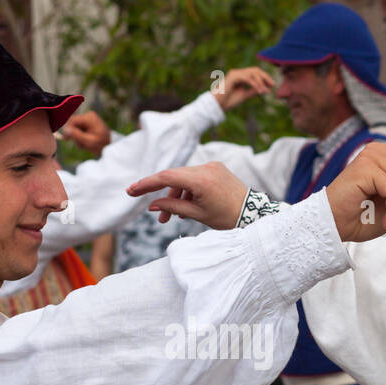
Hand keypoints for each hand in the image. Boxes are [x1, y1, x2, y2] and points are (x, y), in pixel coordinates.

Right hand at [62, 111, 111, 155]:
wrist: (110, 145)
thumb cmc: (102, 144)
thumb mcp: (89, 142)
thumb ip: (77, 135)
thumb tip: (65, 129)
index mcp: (90, 118)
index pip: (72, 121)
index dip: (67, 130)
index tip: (66, 140)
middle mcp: (89, 115)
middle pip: (73, 124)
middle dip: (74, 135)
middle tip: (80, 144)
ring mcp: (89, 118)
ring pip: (75, 127)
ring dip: (78, 136)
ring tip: (85, 144)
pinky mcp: (88, 122)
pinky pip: (79, 128)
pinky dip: (80, 135)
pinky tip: (86, 141)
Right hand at [126, 160, 248, 228]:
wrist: (254, 214)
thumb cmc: (228, 218)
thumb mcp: (197, 215)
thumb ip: (173, 207)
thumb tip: (152, 206)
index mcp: (201, 180)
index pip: (166, 177)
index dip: (147, 184)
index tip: (131, 191)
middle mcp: (206, 168)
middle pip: (174, 177)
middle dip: (163, 196)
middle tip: (156, 215)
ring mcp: (212, 166)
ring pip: (184, 178)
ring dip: (175, 195)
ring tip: (172, 216)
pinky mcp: (216, 168)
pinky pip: (195, 177)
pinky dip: (187, 190)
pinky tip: (186, 207)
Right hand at [213, 67, 274, 111]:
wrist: (217, 105)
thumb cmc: (228, 101)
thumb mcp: (244, 95)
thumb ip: (253, 91)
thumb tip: (266, 90)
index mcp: (240, 76)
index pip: (255, 73)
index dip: (265, 77)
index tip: (272, 85)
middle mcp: (238, 73)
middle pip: (255, 70)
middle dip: (265, 76)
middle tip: (272, 84)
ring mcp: (235, 73)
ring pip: (252, 73)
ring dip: (260, 81)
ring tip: (265, 90)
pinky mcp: (233, 76)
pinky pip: (247, 78)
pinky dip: (254, 84)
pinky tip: (259, 90)